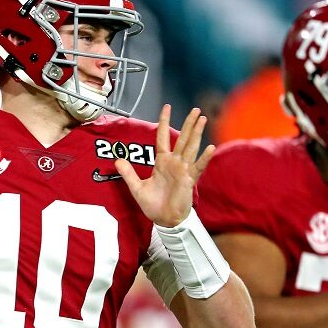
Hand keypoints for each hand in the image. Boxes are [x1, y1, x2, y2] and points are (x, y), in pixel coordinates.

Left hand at [115, 105, 214, 227]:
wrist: (164, 220)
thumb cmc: (153, 204)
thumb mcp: (136, 187)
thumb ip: (128, 173)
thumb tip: (117, 160)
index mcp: (162, 162)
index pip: (163, 137)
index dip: (164, 122)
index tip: (166, 107)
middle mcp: (174, 163)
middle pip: (182, 138)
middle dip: (188, 124)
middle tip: (195, 109)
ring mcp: (183, 170)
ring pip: (191, 147)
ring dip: (196, 133)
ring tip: (202, 119)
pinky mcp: (189, 180)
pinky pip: (198, 167)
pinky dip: (203, 158)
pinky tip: (210, 147)